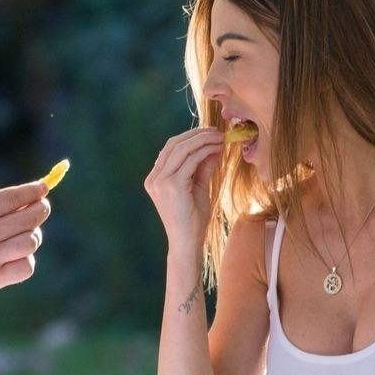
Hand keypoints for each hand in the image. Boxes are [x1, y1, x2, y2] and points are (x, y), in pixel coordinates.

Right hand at [0, 180, 51, 326]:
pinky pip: (26, 266)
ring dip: (33, 235)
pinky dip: (26, 260)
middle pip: (30, 217)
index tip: (42, 189)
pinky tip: (16, 256)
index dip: (34, 191)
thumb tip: (30, 199)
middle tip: (41, 208)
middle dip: (41, 209)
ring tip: (24, 234)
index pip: (14, 196)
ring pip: (32, 241)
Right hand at [144, 127, 224, 253]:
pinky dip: (205, 151)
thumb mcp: (198, 188)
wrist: (188, 243)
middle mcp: (154, 178)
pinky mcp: (171, 185)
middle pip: (174, 144)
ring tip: (221, 138)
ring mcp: (160, 181)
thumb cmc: (193, 220)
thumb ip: (202, 168)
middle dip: (197, 134)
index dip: (190, 137)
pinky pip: (190, 160)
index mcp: (155, 178)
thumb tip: (213, 147)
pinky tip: (218, 150)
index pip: (170, 148)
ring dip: (203, 140)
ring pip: (182, 148)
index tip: (210, 133)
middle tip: (218, 132)